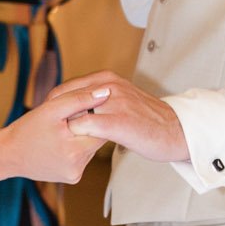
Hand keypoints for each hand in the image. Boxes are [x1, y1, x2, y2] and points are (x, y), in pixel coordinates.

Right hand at [0, 88, 105, 186]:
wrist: (8, 154)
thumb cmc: (27, 130)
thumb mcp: (51, 109)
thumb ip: (79, 99)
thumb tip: (105, 92)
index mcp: (75, 150)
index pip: (101, 127)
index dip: (91, 114)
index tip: (77, 111)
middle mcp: (78, 167)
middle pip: (97, 139)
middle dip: (86, 127)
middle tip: (67, 121)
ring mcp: (75, 174)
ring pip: (90, 148)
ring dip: (82, 137)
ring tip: (62, 133)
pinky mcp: (72, 178)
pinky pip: (82, 158)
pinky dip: (76, 148)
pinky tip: (61, 144)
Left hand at [50, 72, 190, 164]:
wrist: (175, 131)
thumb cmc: (148, 120)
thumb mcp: (122, 99)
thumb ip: (100, 99)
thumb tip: (78, 108)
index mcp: (107, 79)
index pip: (66, 88)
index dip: (53, 106)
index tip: (48, 121)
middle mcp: (108, 86)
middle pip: (64, 99)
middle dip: (54, 117)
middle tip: (49, 133)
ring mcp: (113, 102)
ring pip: (73, 112)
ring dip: (64, 127)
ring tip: (60, 142)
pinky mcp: (117, 121)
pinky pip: (85, 126)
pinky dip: (76, 135)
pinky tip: (77, 146)